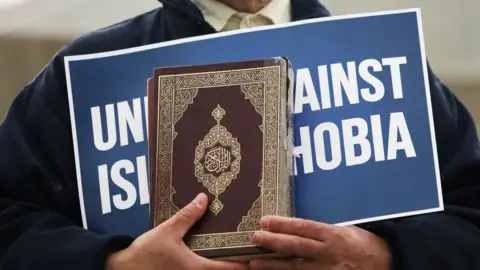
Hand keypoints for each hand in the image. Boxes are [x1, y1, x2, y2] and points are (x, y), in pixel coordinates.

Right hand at [106, 193, 247, 269]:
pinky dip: (208, 266)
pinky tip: (208, 257)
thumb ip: (187, 216)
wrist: (122, 269)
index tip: (255, 256)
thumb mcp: (168, 231)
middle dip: (236, 264)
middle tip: (249, 253)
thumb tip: (204, 199)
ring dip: (222, 266)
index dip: (244, 263)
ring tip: (232, 254)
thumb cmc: (146, 253)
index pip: (229, 269)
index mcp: (197, 268)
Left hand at [249, 216, 390, 269]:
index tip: (265, 221)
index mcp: (333, 235)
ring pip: (296, 267)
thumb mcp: (343, 230)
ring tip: (254, 262)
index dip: (282, 224)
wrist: (386, 263)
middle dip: (273, 242)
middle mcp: (329, 252)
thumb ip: (319, 232)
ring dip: (273, 265)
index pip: (303, 227)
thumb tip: (292, 229)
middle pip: (296, 246)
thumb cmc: (362, 244)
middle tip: (255, 238)